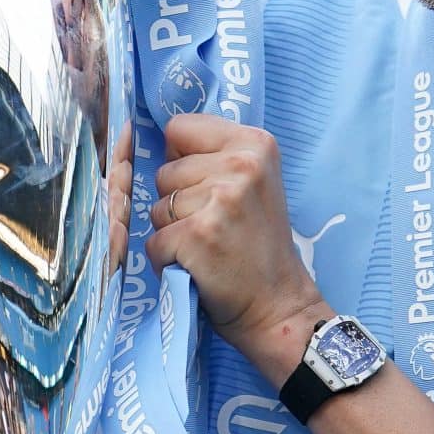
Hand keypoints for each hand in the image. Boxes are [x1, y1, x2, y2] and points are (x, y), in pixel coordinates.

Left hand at [147, 115, 326, 374]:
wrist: (279, 306)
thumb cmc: (258, 246)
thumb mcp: (254, 183)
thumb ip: (216, 156)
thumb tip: (158, 140)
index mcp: (256, 143)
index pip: (179, 128)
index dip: (182, 160)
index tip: (208, 186)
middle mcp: (242, 164)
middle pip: (164, 171)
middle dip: (178, 201)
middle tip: (216, 226)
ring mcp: (220, 199)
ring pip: (157, 207)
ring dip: (172, 232)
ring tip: (209, 247)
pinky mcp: (198, 234)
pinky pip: (154, 241)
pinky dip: (168, 260)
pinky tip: (199, 267)